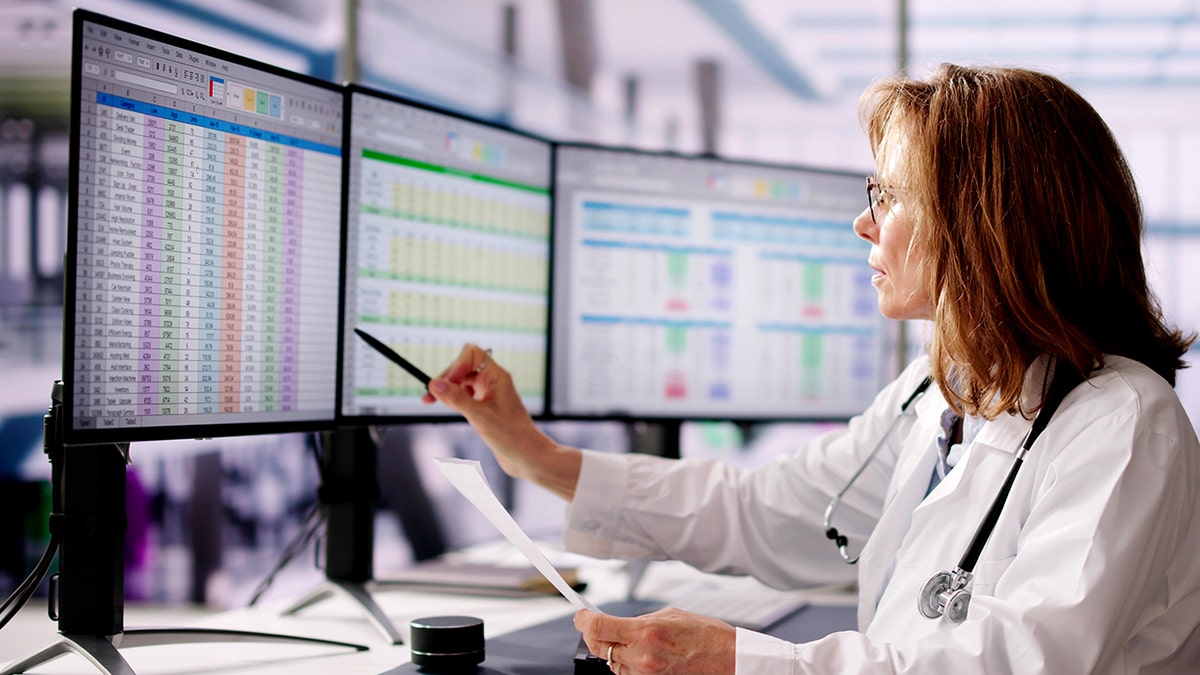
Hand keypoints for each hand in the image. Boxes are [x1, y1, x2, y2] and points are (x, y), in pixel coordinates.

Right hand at [422, 344, 581, 498]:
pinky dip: (454, 398)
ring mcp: (490, 394)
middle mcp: (494, 381)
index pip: (472, 354)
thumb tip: (434, 384)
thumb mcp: (480, 417)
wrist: (527, 457)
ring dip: (448, 388)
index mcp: (497, 376)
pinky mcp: (486, 407)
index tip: (444, 384)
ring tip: (432, 401)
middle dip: (446, 378)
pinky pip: (466, 394)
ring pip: (463, 381)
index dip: (455, 365)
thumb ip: (457, 399)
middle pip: (463, 367)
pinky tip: (449, 407)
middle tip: (429, 396)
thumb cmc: (512, 436)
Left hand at [575, 608, 735, 674]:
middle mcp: (642, 656)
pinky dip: (626, 664)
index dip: (583, 619)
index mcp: (646, 632)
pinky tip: (637, 654)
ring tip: (624, 639)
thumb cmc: (706, 635)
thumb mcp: (671, 615)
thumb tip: (620, 623)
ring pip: (610, 663)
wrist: (729, 661)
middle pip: (598, 647)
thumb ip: (641, 620)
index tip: (581, 614)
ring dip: (610, 650)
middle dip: (592, 634)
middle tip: (592, 624)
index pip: (598, 627)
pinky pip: (627, 674)